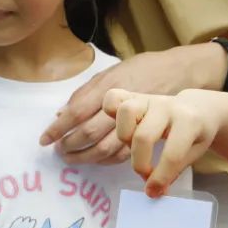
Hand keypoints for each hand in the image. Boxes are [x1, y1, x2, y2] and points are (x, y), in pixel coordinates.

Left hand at [39, 48, 221, 164]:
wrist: (182, 71)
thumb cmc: (146, 67)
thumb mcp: (113, 70)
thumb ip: (87, 92)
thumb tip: (62, 114)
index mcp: (109, 86)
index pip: (77, 111)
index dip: (58, 128)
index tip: (45, 140)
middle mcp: (121, 104)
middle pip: (89, 132)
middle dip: (70, 145)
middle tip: (60, 152)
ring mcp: (136, 119)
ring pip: (106, 147)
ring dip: (87, 156)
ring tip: (74, 159)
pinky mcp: (148, 131)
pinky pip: (125, 153)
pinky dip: (107, 160)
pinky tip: (98, 159)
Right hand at [103, 88, 219, 196]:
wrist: (200, 108)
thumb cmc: (196, 133)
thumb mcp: (194, 152)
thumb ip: (174, 170)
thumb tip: (153, 191)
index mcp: (190, 122)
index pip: (172, 154)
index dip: (160, 178)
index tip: (153, 192)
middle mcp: (168, 106)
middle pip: (143, 136)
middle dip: (140, 163)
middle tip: (146, 174)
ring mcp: (150, 99)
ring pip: (125, 112)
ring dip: (124, 136)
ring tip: (135, 147)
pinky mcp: (136, 96)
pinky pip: (113, 97)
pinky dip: (110, 111)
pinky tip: (122, 126)